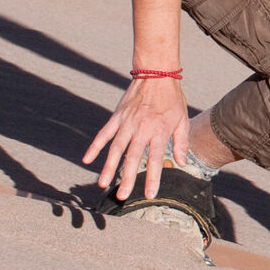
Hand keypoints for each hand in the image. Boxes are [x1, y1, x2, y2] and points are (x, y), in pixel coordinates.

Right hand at [82, 75, 189, 200]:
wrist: (156, 73)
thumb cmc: (172, 98)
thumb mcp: (182, 120)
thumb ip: (182, 142)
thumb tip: (182, 163)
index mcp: (159, 132)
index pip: (155, 160)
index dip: (152, 178)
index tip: (149, 194)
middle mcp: (141, 129)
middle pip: (132, 158)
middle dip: (127, 178)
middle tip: (122, 196)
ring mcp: (127, 123)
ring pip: (116, 149)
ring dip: (108, 167)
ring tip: (103, 183)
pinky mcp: (117, 116)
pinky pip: (103, 133)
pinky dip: (95, 146)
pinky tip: (87, 159)